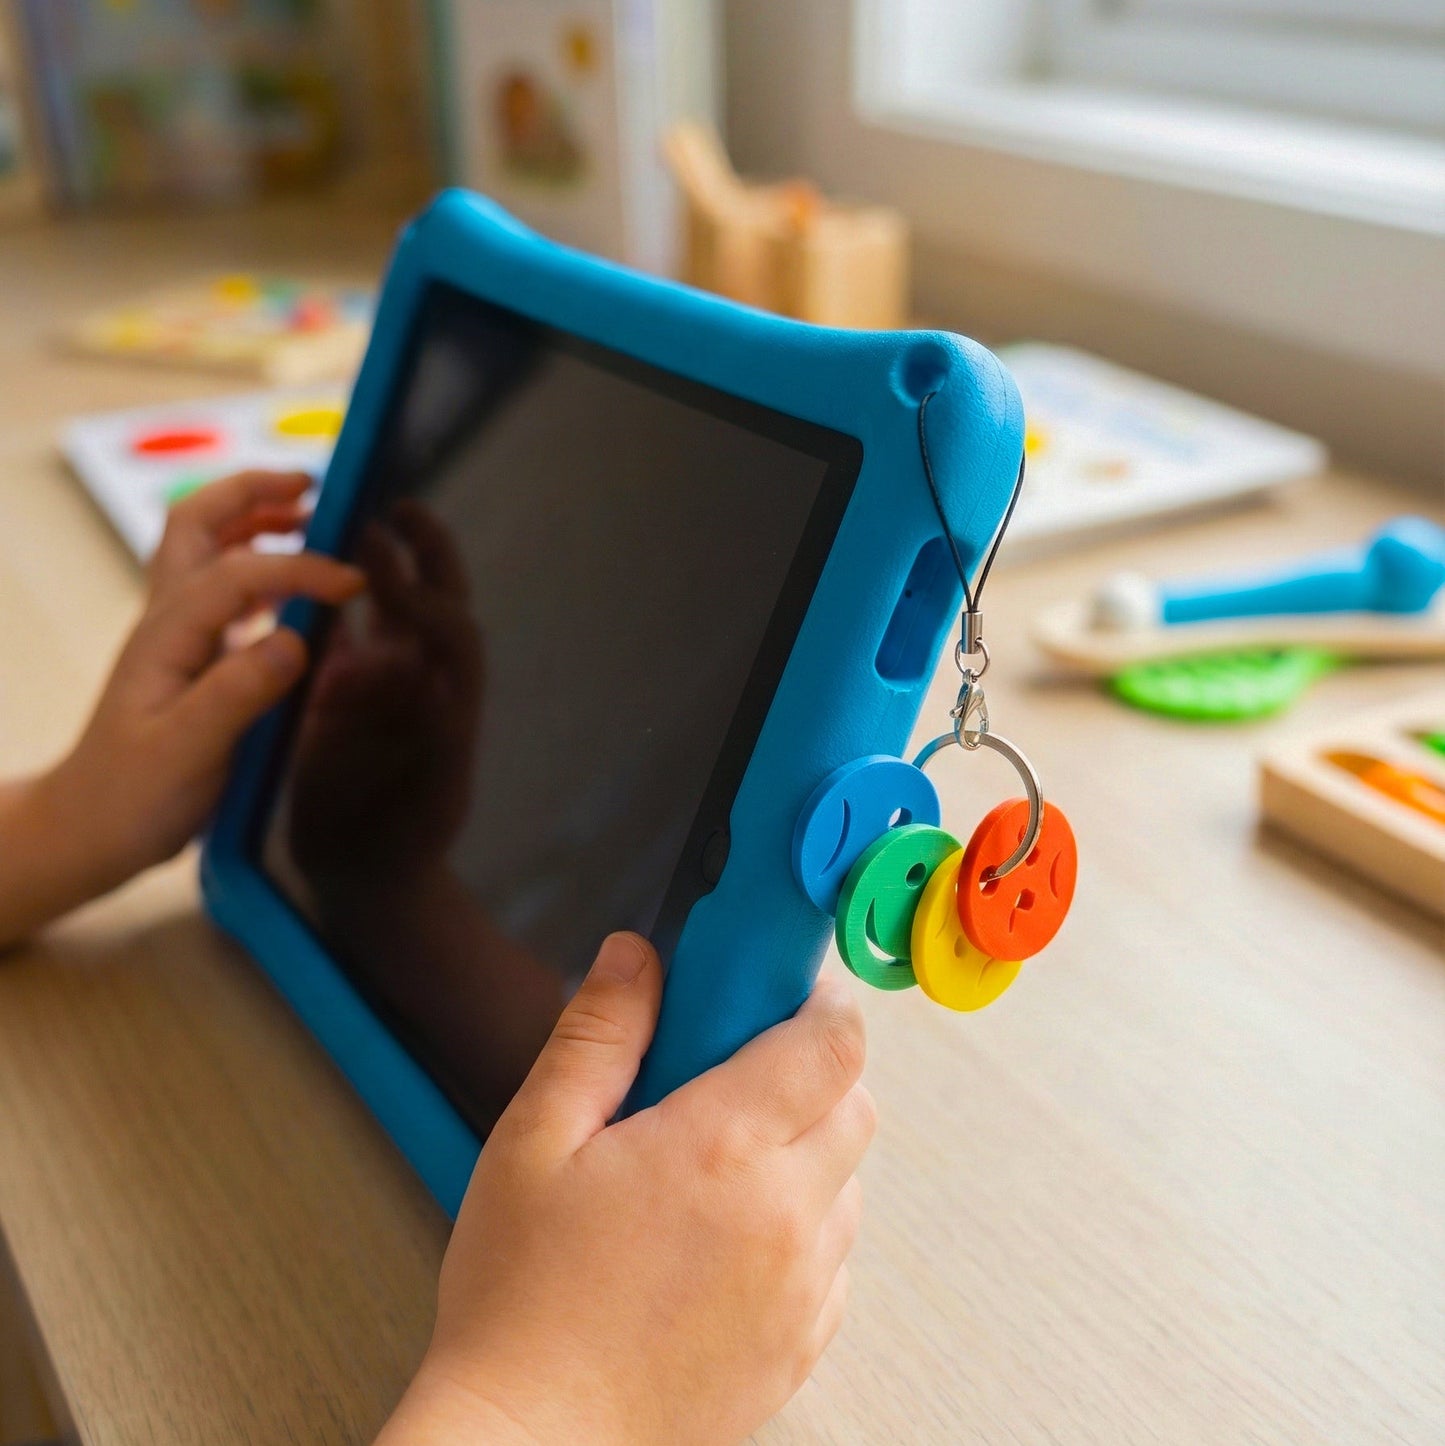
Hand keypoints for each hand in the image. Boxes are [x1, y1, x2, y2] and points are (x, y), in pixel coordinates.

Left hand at [0, 472, 362, 948]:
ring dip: (255, 520)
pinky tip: (296, 590)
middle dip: (253, 493)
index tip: (355, 585)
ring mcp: (176, 636)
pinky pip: (224, 591)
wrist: (88, 830)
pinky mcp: (190, 658)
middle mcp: (168, 621)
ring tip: (310, 519)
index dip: (301, 567)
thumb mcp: (187, 751)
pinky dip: (261, 568)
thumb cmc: (132, 797)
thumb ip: (238, 693)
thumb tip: (295, 638)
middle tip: (313, 488)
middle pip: (198, 524)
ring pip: (207, 549)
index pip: (240, 572)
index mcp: (168, 634)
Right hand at [287, 499, 483, 887]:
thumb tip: (416, 676)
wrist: (370, 878)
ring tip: (351, 518)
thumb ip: (425, 740)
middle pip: (440, 602)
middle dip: (428, 552)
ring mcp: (388, 687)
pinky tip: (306, 571)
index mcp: (449, 703)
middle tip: (395, 506)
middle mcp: (425, 685)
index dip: (424, 595)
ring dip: (384, 561)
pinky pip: (347, 634)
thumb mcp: (420, 800)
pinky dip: (333, 600)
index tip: (382, 565)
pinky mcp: (348, 696)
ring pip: (396, 609)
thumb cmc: (399, 846)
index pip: (453, 633)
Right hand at [378, 940, 874, 1445]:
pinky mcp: (803, 1344)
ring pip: (848, 1180)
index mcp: (724, 1148)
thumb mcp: (534, 1140)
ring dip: (807, 1148)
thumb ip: (598, 1034)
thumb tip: (637, 957)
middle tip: (732, 1073)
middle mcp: (786, 1214)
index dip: (816, 1002)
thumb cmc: (522, 1303)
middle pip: (855, 1102)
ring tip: (716, 1164)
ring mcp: (803, 1287)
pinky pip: (834, 1256)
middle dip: (811, 1069)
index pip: (833, 1042)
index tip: (778, 993)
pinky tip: (726, 1234)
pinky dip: (803, 1226)